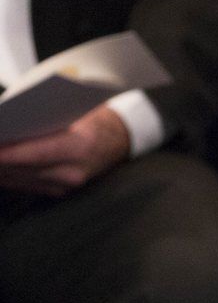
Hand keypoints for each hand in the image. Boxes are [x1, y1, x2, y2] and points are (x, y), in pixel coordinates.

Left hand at [0, 104, 130, 195]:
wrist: (120, 139)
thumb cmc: (95, 118)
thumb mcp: (74, 110)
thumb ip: (44, 120)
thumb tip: (10, 127)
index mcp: (80, 147)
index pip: (35, 153)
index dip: (7, 153)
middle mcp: (73, 172)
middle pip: (22, 169)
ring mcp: (66, 185)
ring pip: (20, 180)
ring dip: (0, 169)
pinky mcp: (60, 192)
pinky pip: (26, 185)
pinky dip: (8, 175)